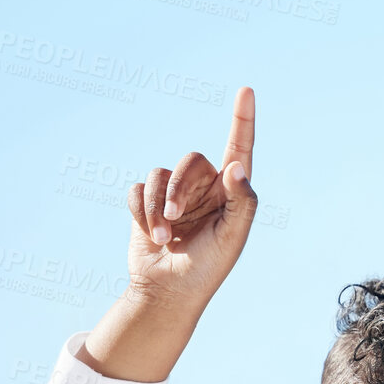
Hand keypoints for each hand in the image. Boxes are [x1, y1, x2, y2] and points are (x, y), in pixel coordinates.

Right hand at [124, 86, 259, 305]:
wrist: (168, 293)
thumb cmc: (208, 268)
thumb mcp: (233, 238)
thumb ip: (242, 201)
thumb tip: (237, 167)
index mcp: (230, 191)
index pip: (239, 148)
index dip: (242, 119)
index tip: (246, 90)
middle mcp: (203, 187)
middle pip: (190, 161)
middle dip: (179, 187)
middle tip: (175, 217)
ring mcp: (173, 193)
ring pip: (159, 174)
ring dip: (157, 207)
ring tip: (164, 237)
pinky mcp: (146, 203)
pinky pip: (137, 188)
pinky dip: (140, 211)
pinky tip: (150, 234)